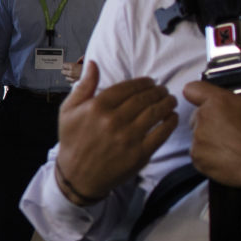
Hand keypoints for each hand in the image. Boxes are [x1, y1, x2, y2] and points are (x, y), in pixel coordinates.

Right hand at [55, 62, 177, 201]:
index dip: (143, 82)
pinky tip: (172, 116)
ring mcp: (128, 137)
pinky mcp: (139, 153)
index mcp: (97, 107)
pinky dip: (170, 122)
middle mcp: (114, 120)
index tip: (150, 81)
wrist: (77, 177)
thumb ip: (83, 86)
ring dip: (167, 103)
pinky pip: (161, 133)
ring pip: (155, 112)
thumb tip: (93, 64)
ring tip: (170, 100)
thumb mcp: (68, 111)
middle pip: (144, 98)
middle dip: (158, 90)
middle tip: (163, 90)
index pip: (128, 87)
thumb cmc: (73, 142)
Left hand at [182, 81, 240, 189]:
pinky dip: (208, 157)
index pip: (193, 89)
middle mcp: (204, 116)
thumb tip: (227, 104)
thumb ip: (233, 101)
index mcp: (218, 101)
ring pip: (197, 136)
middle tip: (227, 132)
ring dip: (208, 140)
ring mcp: (198, 137)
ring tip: (230, 148)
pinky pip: (198, 154)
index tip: (201, 101)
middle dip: (208, 122)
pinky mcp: (196, 156)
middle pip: (197, 116)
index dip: (197, 95)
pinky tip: (225, 158)